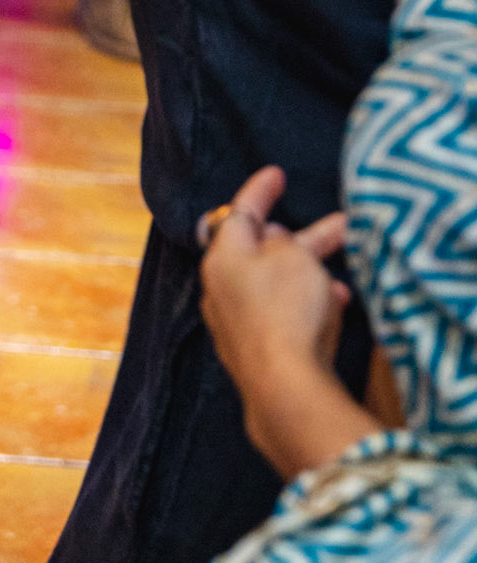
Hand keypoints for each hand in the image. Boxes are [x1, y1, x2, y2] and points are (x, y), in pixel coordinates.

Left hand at [200, 166, 376, 478]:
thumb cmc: (286, 309)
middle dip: (300, 239)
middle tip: (334, 226)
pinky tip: (335, 306)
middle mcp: (221, 288)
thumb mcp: (293, 256)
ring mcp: (236, 324)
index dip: (261, 189)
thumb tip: (273, 242)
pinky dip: (307, 305)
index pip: (240, 210)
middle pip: (261, 251)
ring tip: (341, 274)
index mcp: (222, 256)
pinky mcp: (256, 354)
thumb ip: (285, 242)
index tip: (276, 173)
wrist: (285, 389)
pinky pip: (283, 316)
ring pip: (276, 285)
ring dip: (309, 275)